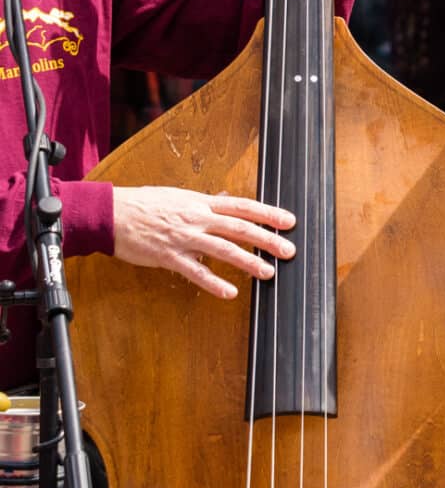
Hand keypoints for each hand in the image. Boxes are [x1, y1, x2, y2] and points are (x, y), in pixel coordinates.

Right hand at [111, 187, 296, 298]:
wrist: (111, 213)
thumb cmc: (145, 204)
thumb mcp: (179, 196)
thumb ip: (204, 201)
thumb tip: (224, 197)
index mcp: (201, 203)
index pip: (243, 206)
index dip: (268, 213)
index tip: (289, 221)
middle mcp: (197, 218)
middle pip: (240, 228)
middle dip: (267, 239)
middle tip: (289, 250)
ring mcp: (184, 238)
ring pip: (223, 249)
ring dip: (248, 261)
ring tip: (268, 272)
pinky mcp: (168, 256)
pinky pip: (195, 272)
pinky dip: (213, 282)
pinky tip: (230, 292)